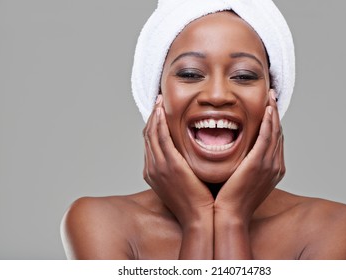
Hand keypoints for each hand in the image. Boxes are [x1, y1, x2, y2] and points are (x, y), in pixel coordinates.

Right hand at [143, 95, 213, 226]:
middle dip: (151, 117)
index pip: (149, 143)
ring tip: (159, 102)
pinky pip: (161, 138)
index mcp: (153, 173)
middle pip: (147, 136)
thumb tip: (186, 155)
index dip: (152, 126)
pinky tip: (162, 111)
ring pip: (151, 134)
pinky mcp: (170, 164)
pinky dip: (159, 123)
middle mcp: (151, 168)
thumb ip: (179, 167)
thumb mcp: (182, 183)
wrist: (198, 218)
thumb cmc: (195, 202)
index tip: (158, 113)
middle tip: (157, 102)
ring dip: (154, 116)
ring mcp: (158, 166)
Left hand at [215, 89, 284, 222]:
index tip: (268, 109)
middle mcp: (276, 165)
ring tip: (271, 97)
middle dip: (276, 114)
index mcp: (273, 169)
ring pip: (275, 132)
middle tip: (272, 97)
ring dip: (273, 113)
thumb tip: (239, 152)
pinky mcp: (259, 163)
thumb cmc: (231, 199)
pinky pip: (267, 137)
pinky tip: (268, 109)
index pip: (275, 140)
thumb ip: (246, 163)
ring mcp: (270, 164)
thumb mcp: (243, 179)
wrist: (229, 215)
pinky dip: (269, 122)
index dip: (274, 123)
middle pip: (279, 133)